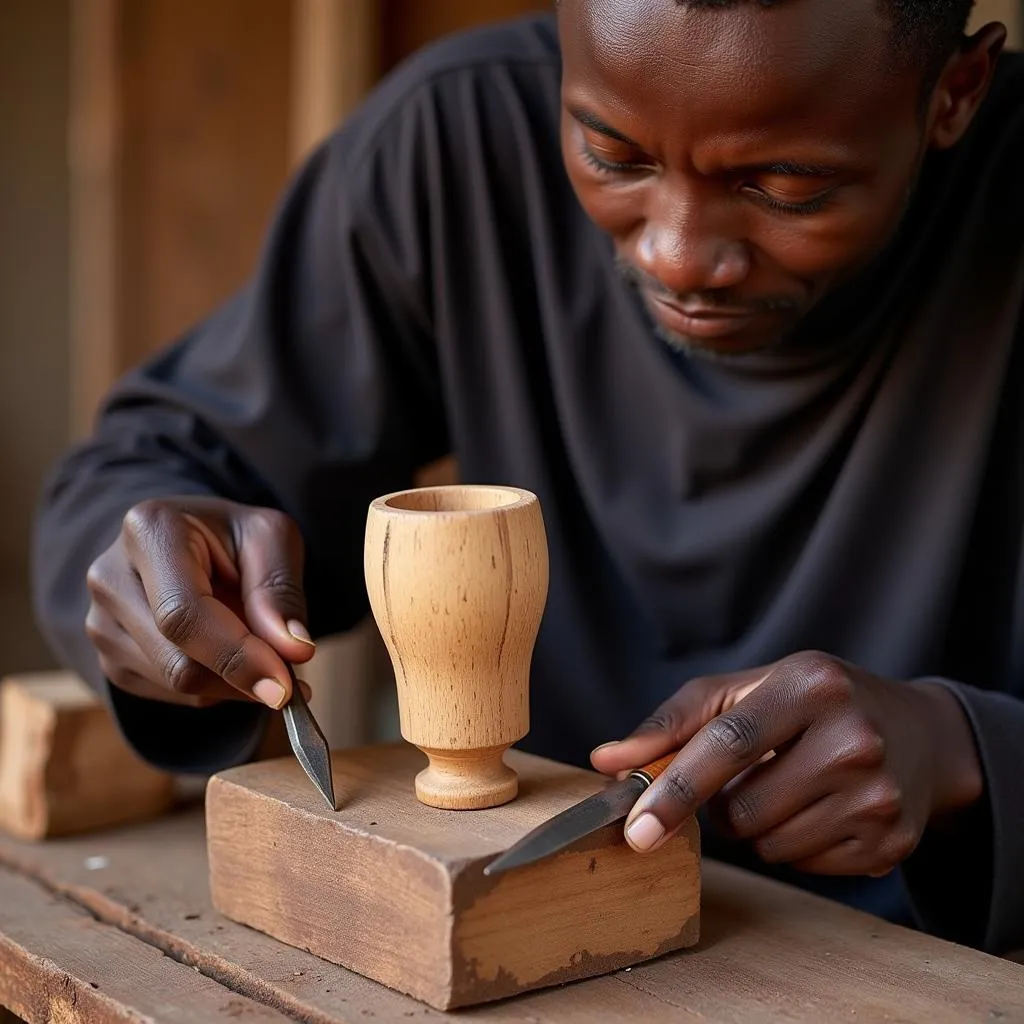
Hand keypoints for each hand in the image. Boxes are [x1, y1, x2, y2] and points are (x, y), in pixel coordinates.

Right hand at [85, 496, 315, 709]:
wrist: (189, 541)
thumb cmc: (232, 537)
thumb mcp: (271, 538)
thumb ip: (280, 589)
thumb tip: (293, 648)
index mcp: (149, 531)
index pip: (183, 614)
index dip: (234, 656)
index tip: (282, 686)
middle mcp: (111, 578)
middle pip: (177, 660)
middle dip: (243, 679)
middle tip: (293, 682)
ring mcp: (102, 623)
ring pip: (176, 685)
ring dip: (233, 684)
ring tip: (262, 650)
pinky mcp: (110, 659)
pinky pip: (171, 697)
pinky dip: (214, 688)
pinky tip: (228, 657)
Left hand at [592, 652, 982, 876]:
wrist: (917, 732)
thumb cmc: (812, 703)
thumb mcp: (747, 690)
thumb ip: (673, 722)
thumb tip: (605, 760)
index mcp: (809, 685)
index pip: (726, 743)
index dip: (675, 789)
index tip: (638, 829)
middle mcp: (852, 738)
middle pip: (740, 809)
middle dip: (725, 803)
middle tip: (754, 772)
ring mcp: (878, 795)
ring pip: (769, 846)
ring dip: (760, 825)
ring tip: (792, 785)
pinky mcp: (892, 842)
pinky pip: (805, 867)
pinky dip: (796, 844)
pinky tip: (821, 807)